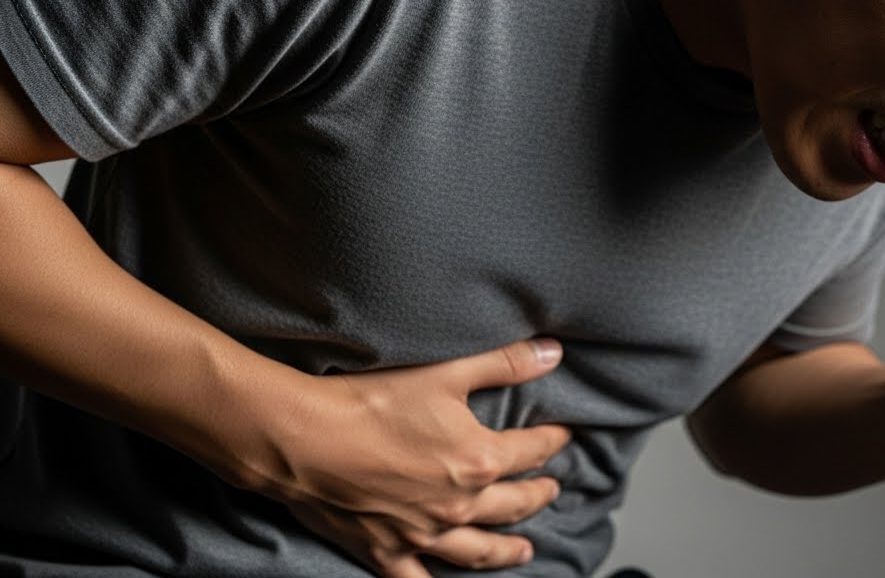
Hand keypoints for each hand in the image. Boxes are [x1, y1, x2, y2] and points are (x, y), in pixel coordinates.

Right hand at [257, 338, 570, 576]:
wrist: (303, 439)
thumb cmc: (370, 401)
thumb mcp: (447, 371)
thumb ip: (506, 363)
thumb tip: (553, 353)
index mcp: (480, 460)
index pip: (533, 450)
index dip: (552, 440)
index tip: (562, 436)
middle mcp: (459, 505)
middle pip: (513, 504)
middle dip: (537, 494)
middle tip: (551, 489)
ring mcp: (423, 535)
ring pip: (478, 550)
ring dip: (507, 549)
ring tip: (525, 550)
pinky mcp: (385, 551)